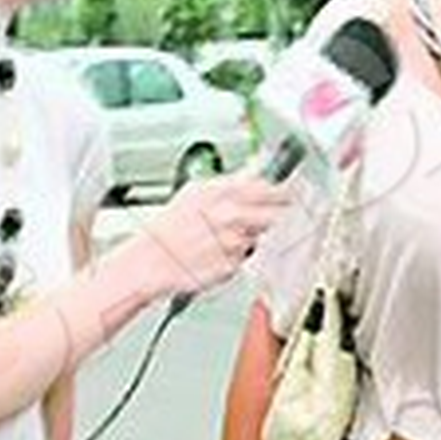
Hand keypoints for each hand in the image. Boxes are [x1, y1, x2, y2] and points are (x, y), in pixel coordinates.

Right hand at [140, 172, 289, 297]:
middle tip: (270, 218)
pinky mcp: (233, 265)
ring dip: (251, 238)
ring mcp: (234, 242)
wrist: (150, 261)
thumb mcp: (195, 192)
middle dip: (276, 216)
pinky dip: (237, 257)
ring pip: (260, 238)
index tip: (290, 195)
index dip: (283, 193)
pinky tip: (217, 254)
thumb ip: (229, 184)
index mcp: (222, 191)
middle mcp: (231, 215)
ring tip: (224, 238)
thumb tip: (255, 174)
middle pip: (275, 214)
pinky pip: (246, 259)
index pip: (269, 188)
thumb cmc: (168, 228)